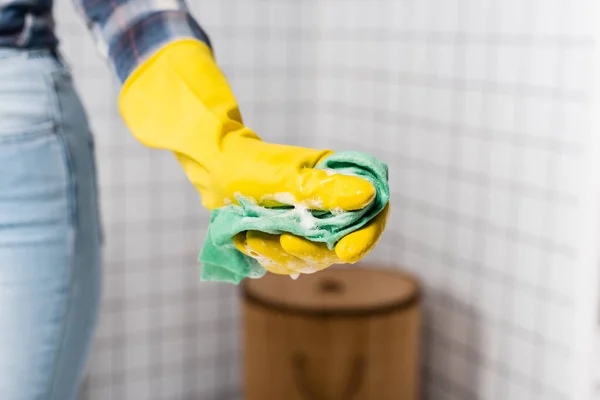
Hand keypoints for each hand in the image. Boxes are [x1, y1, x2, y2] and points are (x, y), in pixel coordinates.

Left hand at [118, 39, 389, 275]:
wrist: (217, 171)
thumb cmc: (252, 166)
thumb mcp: (288, 178)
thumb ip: (326, 190)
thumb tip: (369, 195)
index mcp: (342, 182)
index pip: (371, 214)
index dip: (366, 236)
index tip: (347, 254)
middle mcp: (333, 205)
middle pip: (344, 242)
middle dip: (316, 249)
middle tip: (287, 241)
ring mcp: (313, 224)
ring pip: (316, 256)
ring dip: (288, 254)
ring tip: (256, 236)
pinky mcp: (293, 238)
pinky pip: (292, 260)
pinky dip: (272, 256)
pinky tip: (250, 241)